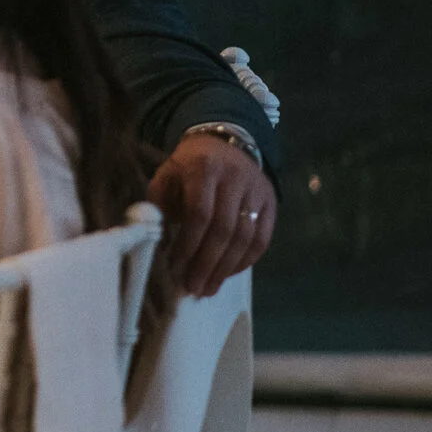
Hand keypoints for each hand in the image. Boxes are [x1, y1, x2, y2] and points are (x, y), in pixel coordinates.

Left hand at [149, 134, 276, 296]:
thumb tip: (160, 244)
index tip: (174, 267)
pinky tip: (227, 274)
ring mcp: (257, 191)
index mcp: (204, 169)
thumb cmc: (188, 166)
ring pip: (246, 237)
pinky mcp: (272, 202)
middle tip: (193, 287)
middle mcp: (235, 179)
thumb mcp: (166, 175)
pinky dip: (245, 261)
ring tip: (208, 288)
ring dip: (226, 268)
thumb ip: (159, 206)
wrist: (225, 142)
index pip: (200, 213)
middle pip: (225, 229)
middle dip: (207, 263)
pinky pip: (262, 239)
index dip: (188, 244)